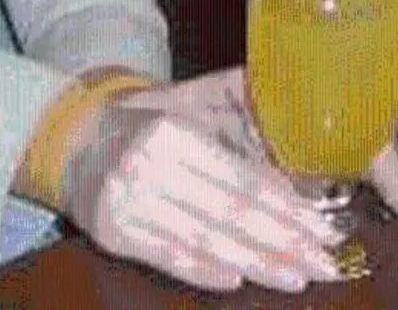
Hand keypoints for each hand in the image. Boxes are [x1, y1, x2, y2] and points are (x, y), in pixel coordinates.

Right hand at [61, 80, 346, 293]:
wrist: (71, 144)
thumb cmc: (143, 132)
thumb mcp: (183, 116)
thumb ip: (232, 138)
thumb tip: (296, 167)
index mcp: (174, 132)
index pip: (241, 176)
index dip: (287, 205)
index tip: (326, 227)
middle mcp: (150, 164)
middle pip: (229, 210)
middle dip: (284, 240)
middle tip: (326, 262)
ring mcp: (129, 200)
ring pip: (204, 237)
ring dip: (255, 261)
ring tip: (296, 276)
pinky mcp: (113, 231)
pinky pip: (165, 254)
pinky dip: (202, 270)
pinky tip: (236, 280)